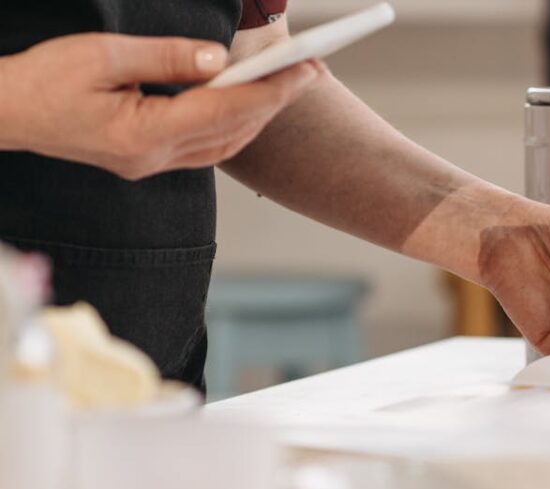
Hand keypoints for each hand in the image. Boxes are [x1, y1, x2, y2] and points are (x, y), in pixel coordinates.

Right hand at [0, 33, 322, 179]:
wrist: (5, 113)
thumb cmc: (41, 80)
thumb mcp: (101, 55)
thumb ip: (165, 58)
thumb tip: (219, 59)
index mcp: (144, 134)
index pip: (226, 110)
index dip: (271, 89)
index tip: (305, 69)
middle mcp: (156, 158)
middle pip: (235, 130)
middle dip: (277, 99)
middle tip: (312, 70)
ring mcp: (153, 165)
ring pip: (227, 144)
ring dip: (261, 114)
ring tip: (289, 84)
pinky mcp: (149, 161)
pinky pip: (207, 148)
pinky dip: (235, 125)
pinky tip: (249, 105)